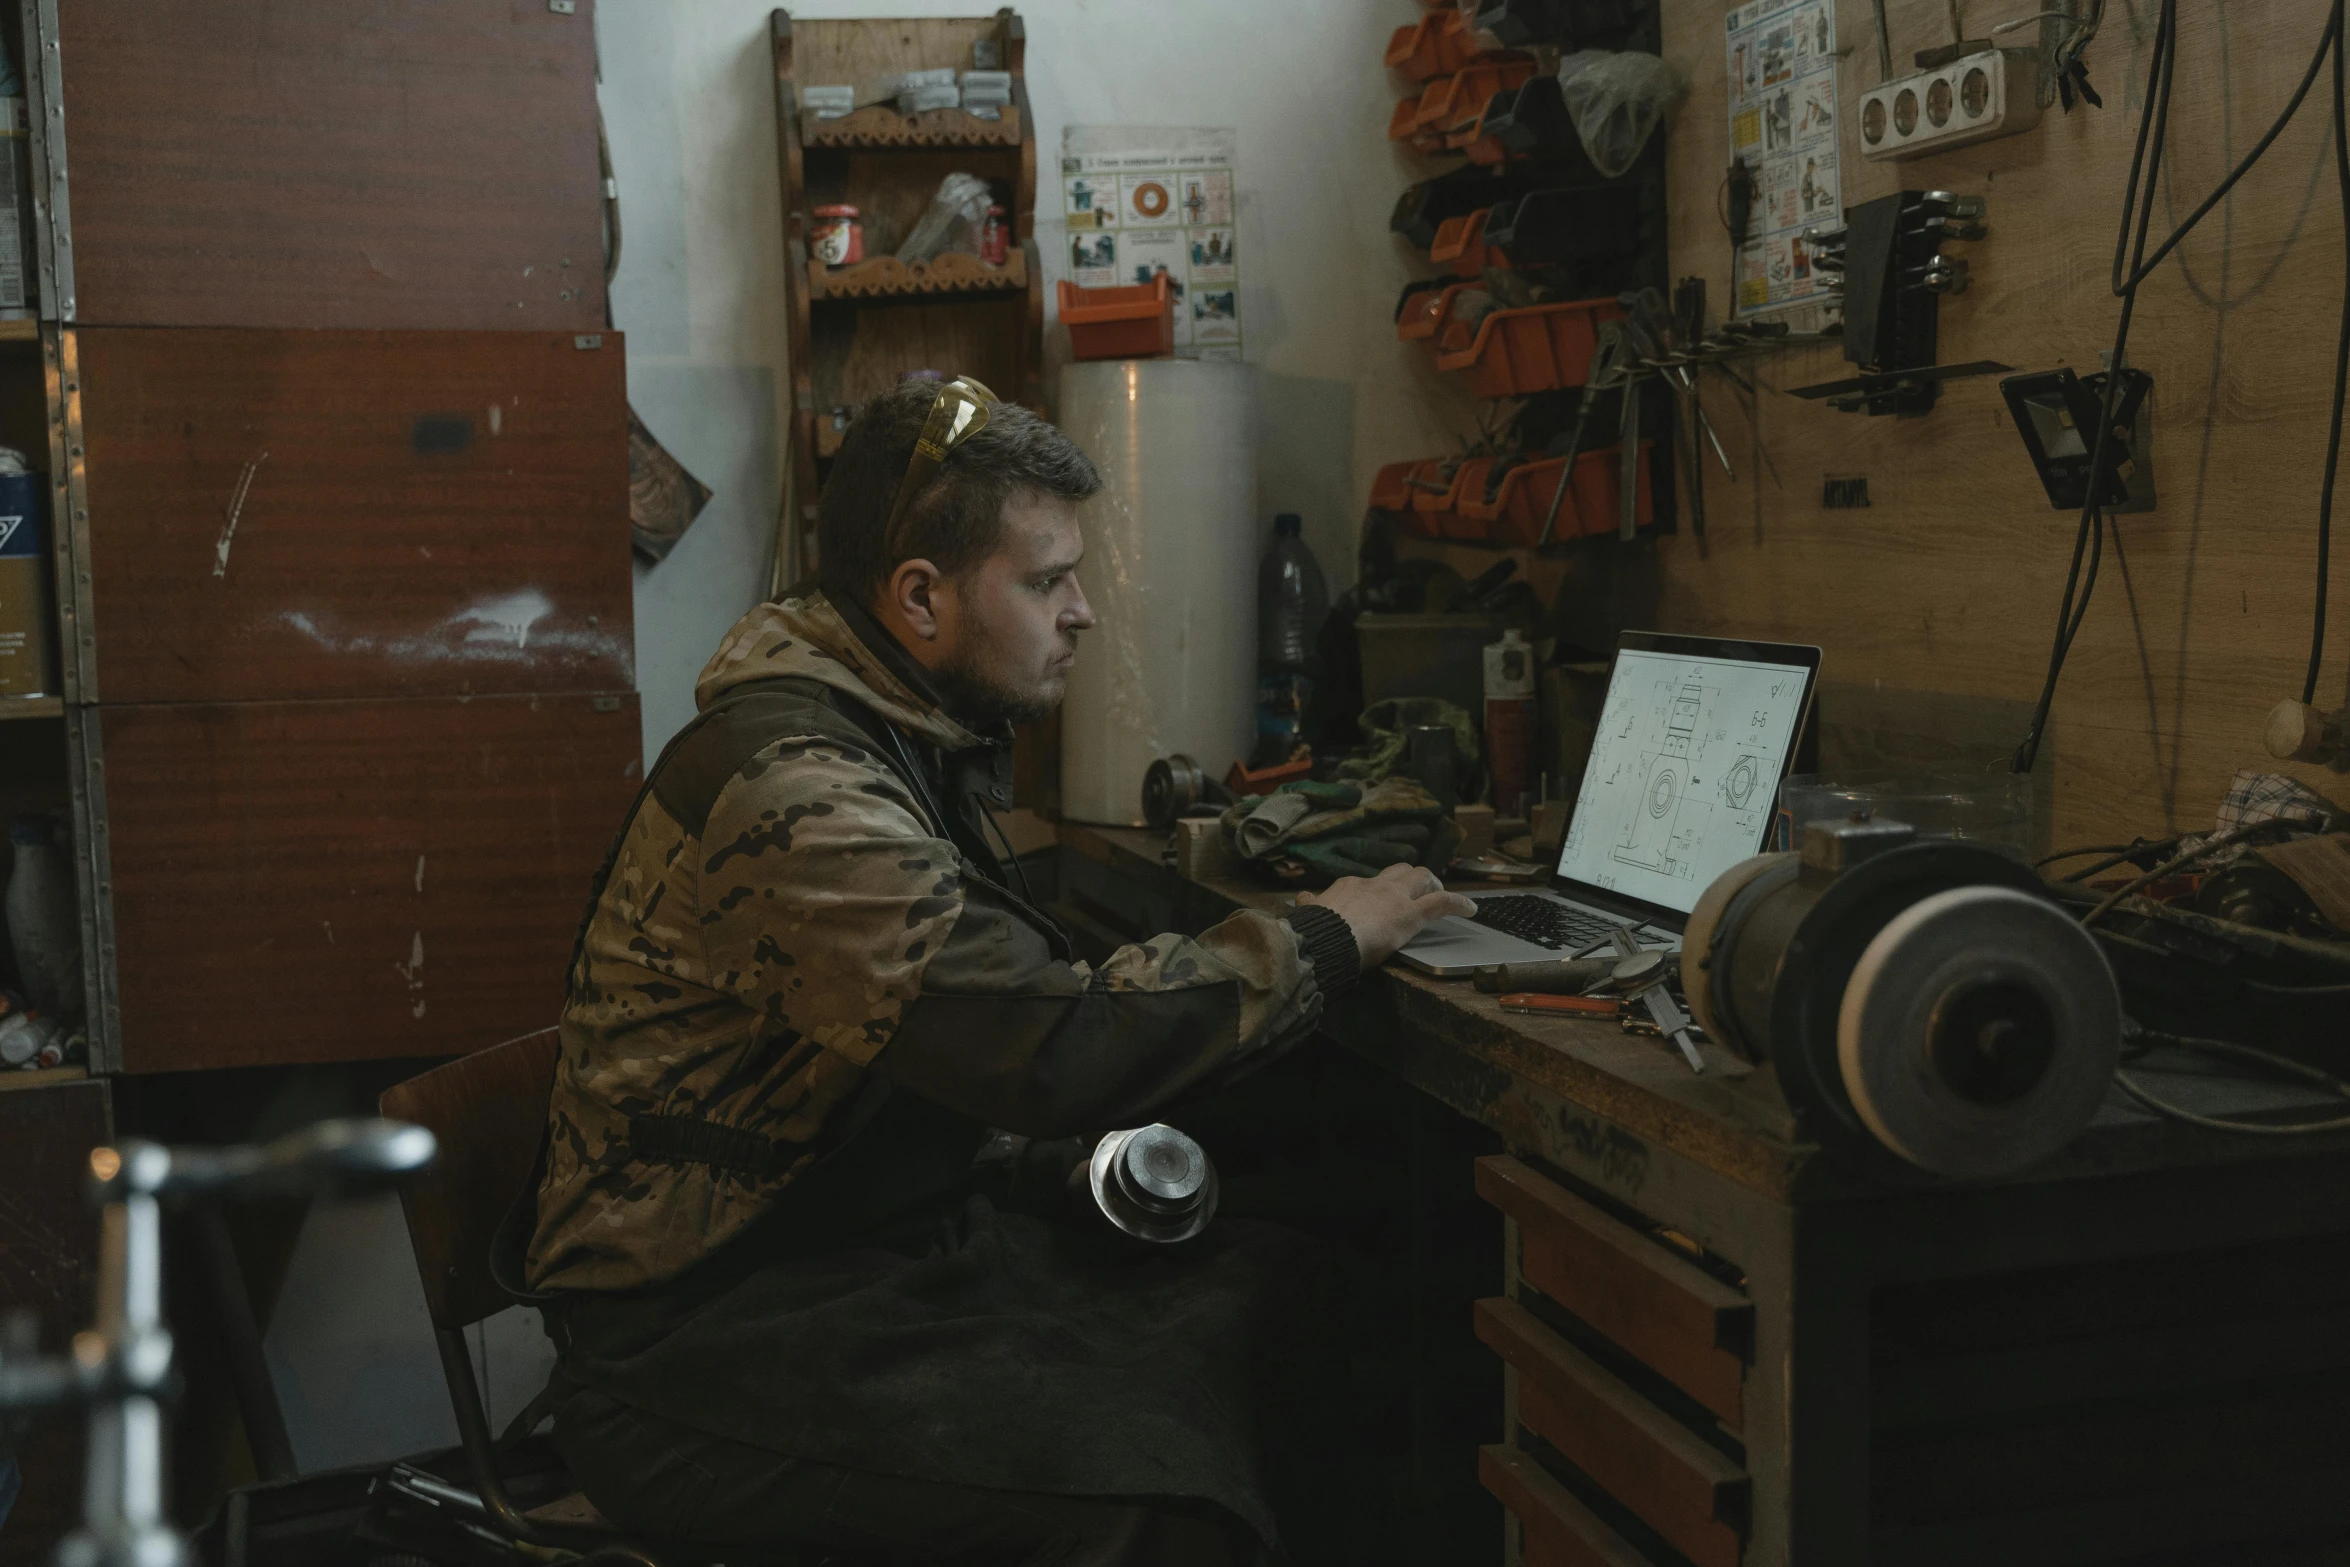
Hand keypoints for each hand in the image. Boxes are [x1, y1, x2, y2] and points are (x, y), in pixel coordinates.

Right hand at [1296, 862, 1476, 968]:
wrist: (1329, 937)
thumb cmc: (1317, 930)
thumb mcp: (1310, 913)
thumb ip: (1310, 904)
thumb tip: (1301, 898)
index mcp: (1351, 885)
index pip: (1369, 882)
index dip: (1379, 891)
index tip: (1381, 902)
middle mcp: (1376, 884)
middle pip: (1401, 871)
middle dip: (1413, 878)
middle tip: (1420, 891)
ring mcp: (1396, 897)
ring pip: (1423, 876)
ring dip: (1435, 883)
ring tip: (1443, 893)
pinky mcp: (1413, 913)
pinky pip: (1442, 901)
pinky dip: (1459, 902)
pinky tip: (1471, 909)